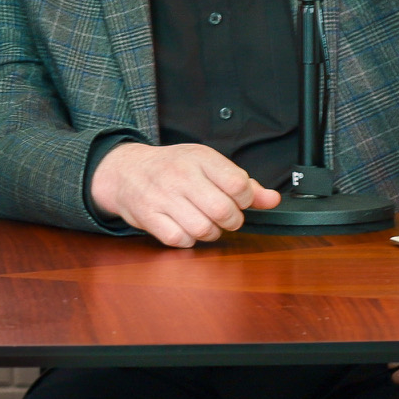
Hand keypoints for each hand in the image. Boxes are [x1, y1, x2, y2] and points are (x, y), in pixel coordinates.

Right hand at [91, 142, 280, 246]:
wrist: (126, 170)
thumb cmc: (172, 168)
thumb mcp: (208, 165)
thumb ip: (243, 183)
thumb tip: (272, 200)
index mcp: (200, 158)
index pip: (238, 184)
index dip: (246, 199)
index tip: (238, 200)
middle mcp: (181, 175)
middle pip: (223, 210)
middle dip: (232, 221)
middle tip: (225, 217)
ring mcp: (162, 196)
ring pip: (202, 229)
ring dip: (210, 233)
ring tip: (206, 223)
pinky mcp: (148, 216)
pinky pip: (179, 239)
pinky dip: (188, 240)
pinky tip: (186, 229)